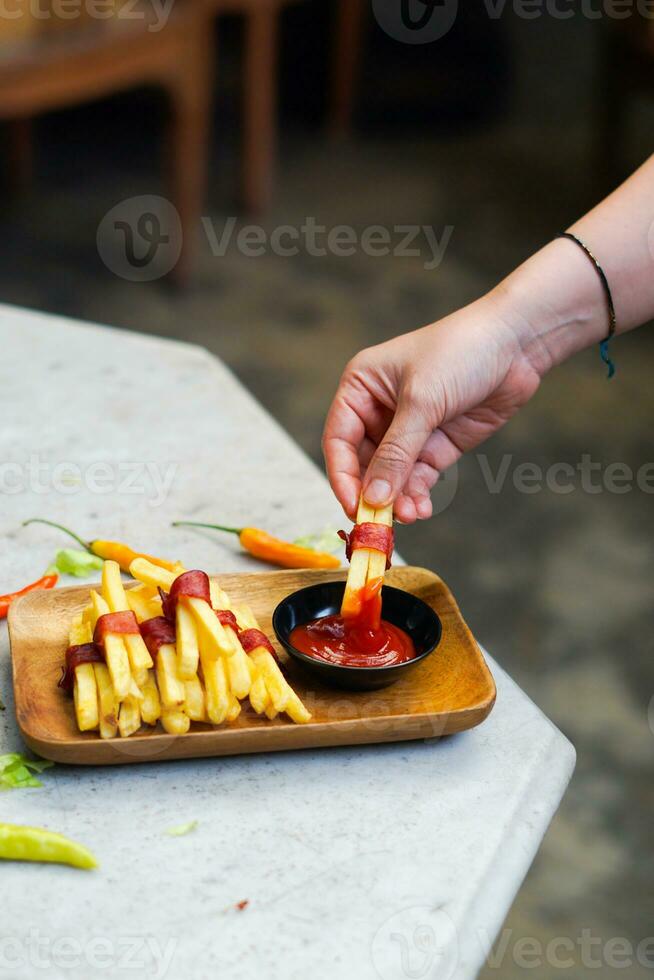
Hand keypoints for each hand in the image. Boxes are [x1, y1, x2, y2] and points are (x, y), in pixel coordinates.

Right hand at [322, 291, 543, 523]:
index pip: (338, 439)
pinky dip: (417, 495)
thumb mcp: (422, 401)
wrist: (518, 344)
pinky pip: (417, 477)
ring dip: (397, 499)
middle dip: (373, 492)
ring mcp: (408, 430)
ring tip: (410, 516)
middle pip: (362, 463)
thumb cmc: (461, 352)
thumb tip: (372, 498)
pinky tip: (422, 508)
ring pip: (391, 476)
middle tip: (380, 523)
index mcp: (360, 387)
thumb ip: (396, 453)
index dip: (342, 476)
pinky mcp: (436, 445)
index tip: (352, 506)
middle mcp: (378, 410)